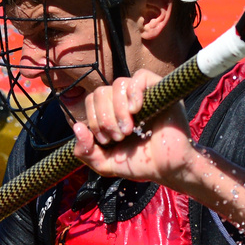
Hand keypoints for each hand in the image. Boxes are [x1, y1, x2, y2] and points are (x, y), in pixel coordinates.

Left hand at [71, 70, 198, 184]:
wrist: (168, 168)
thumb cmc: (141, 164)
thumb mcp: (105, 163)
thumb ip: (85, 152)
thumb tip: (76, 127)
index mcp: (111, 113)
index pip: (91, 101)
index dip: (93, 120)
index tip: (107, 140)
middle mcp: (124, 101)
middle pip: (100, 92)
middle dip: (105, 118)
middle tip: (119, 136)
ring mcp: (142, 94)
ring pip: (118, 84)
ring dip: (118, 110)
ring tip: (129, 129)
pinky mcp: (159, 90)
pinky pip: (139, 76)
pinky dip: (133, 92)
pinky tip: (137, 110)